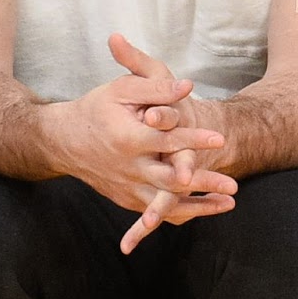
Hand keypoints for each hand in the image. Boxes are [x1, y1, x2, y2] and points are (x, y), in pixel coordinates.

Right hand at [49, 34, 236, 251]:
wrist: (64, 140)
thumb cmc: (97, 108)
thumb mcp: (123, 89)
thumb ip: (156, 88)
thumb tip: (187, 85)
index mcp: (128, 139)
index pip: (167, 140)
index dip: (194, 139)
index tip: (220, 138)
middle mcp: (128, 168)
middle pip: (170, 180)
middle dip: (204, 183)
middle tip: (233, 185)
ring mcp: (127, 187)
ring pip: (166, 204)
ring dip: (198, 206)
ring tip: (229, 202)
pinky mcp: (127, 199)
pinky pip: (157, 212)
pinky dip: (181, 213)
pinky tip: (206, 210)